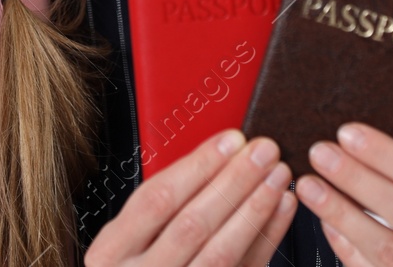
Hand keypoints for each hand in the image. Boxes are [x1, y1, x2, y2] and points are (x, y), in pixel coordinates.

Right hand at [86, 129, 297, 266]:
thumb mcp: (126, 240)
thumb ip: (160, 206)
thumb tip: (212, 155)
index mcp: (112, 252)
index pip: (157, 199)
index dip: (198, 167)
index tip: (230, 141)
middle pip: (192, 223)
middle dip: (234, 181)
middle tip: (264, 151)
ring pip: (221, 252)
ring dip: (255, 208)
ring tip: (278, 175)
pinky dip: (266, 237)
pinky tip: (280, 208)